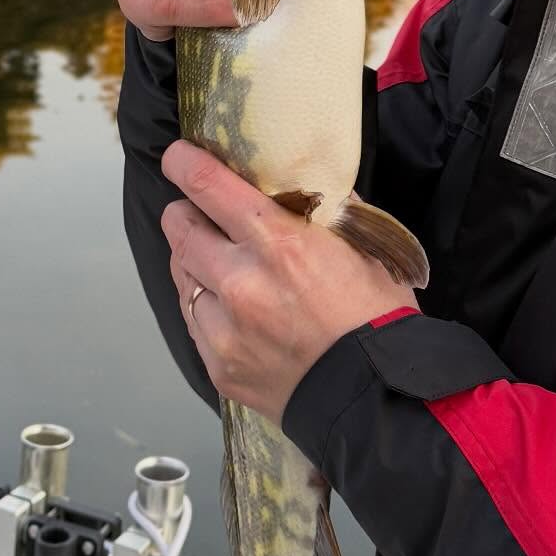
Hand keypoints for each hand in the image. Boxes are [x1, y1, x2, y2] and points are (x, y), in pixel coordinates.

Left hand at [161, 140, 417, 423]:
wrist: (376, 398)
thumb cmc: (376, 317)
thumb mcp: (362, 244)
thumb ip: (324, 206)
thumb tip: (299, 180)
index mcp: (278, 243)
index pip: (206, 187)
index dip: (184, 163)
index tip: (178, 157)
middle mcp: (241, 282)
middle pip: (179, 227)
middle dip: (187, 213)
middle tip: (205, 214)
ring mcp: (224, 328)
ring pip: (180, 273)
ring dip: (196, 260)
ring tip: (224, 264)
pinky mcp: (218, 364)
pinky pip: (192, 318)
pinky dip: (206, 305)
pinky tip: (233, 308)